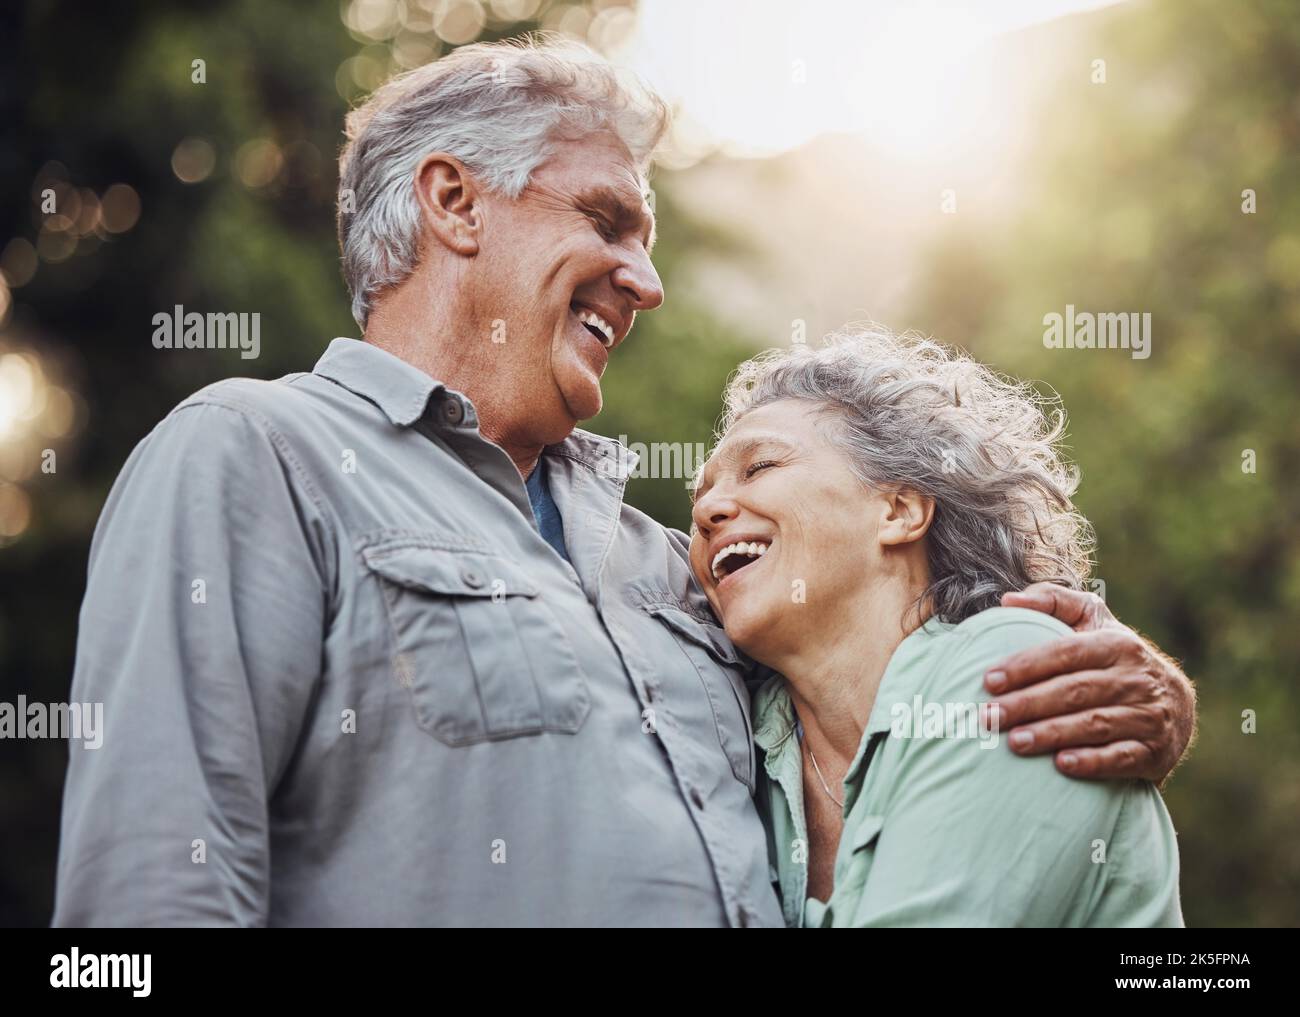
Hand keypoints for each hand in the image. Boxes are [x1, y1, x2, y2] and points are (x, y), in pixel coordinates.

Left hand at [983, 583, 1195, 783]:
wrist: (1174, 705)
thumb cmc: (1114, 658)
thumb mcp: (1092, 621)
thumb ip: (1053, 602)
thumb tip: (1008, 600)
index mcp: (1117, 644)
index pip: (1066, 652)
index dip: (1026, 666)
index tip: (989, 680)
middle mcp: (1136, 679)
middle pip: (1075, 691)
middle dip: (1028, 704)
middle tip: (990, 716)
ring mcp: (1148, 716)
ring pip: (1095, 724)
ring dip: (1052, 733)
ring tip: (1014, 741)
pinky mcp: (1154, 751)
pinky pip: (1122, 757)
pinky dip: (1092, 762)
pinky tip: (1061, 765)